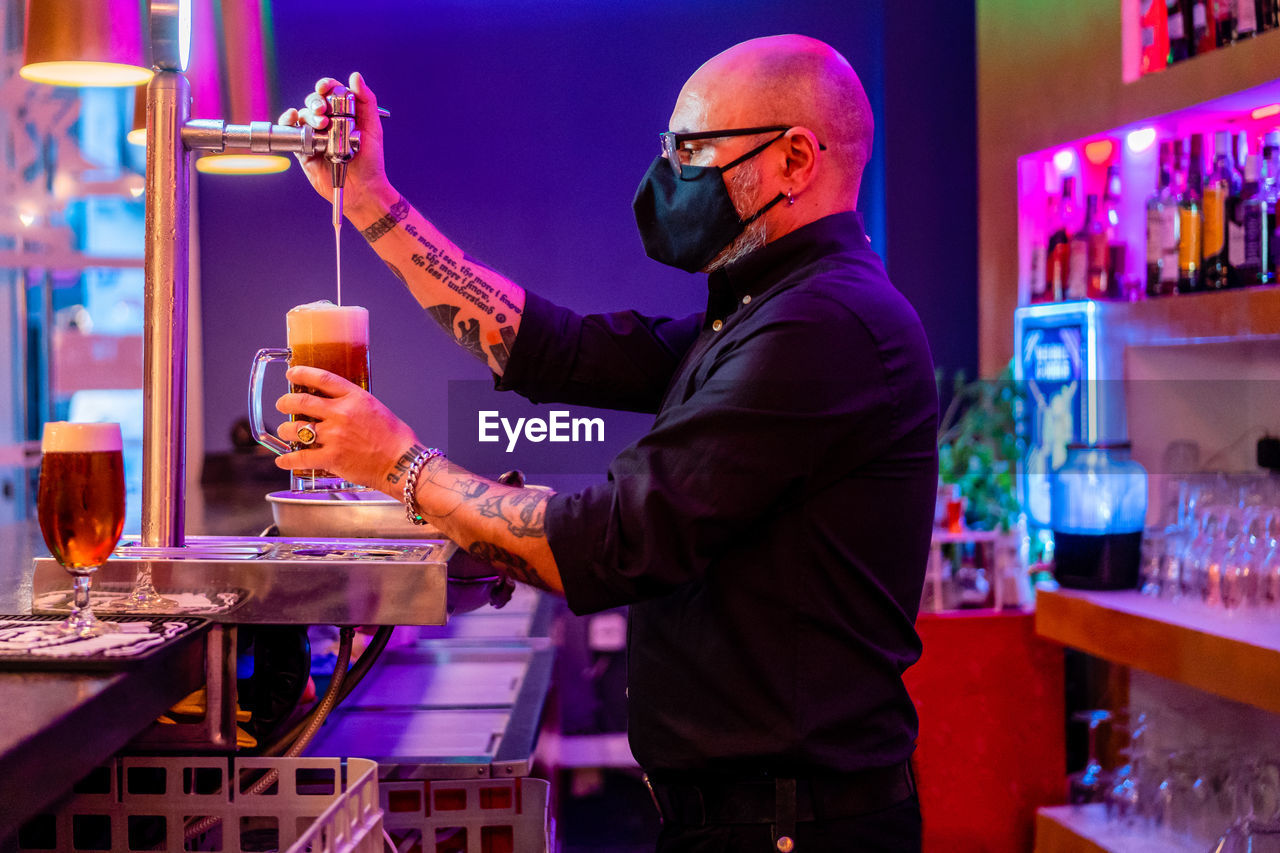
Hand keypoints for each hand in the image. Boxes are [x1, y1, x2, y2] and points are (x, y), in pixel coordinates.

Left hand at [274, 366, 418, 493]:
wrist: (402, 463)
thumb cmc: (395, 439)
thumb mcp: (376, 408)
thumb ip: (354, 404)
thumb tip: (336, 405)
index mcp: (355, 398)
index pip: (322, 379)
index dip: (302, 373)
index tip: (292, 373)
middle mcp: (342, 414)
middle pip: (302, 401)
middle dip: (285, 402)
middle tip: (282, 404)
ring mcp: (335, 436)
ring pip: (296, 429)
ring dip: (285, 431)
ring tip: (285, 432)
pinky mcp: (332, 458)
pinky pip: (301, 458)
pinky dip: (288, 460)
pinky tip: (283, 460)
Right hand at [277, 72, 396, 217]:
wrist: (363, 188)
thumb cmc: (371, 160)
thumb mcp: (373, 128)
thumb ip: (366, 100)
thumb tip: (355, 76)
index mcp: (343, 113)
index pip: (330, 92)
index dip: (326, 85)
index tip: (325, 87)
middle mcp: (327, 122)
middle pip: (314, 102)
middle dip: (317, 102)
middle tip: (324, 112)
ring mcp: (314, 135)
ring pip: (303, 115)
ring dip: (309, 114)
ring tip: (321, 124)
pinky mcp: (304, 149)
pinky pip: (291, 132)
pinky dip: (288, 121)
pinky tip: (292, 118)